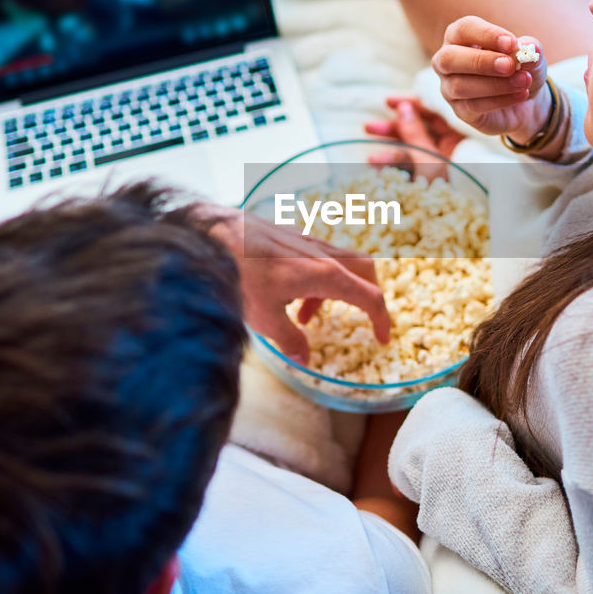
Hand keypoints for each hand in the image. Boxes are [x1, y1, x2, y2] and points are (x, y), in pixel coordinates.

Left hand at [201, 207, 390, 363]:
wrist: (209, 235)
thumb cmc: (238, 276)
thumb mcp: (265, 319)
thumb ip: (290, 340)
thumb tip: (304, 358)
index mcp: (326, 274)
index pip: (369, 296)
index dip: (381, 319)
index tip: (383, 338)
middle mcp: (322, 253)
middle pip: (364, 269)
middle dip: (369, 295)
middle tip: (363, 318)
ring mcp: (306, 240)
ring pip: (339, 261)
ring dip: (334, 290)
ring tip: (305, 317)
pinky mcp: (289, 235)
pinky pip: (317, 255)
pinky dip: (315, 277)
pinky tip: (287, 293)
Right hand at [363, 97, 465, 180]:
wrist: (465, 218)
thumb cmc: (453, 185)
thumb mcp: (430, 158)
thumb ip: (415, 133)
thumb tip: (403, 108)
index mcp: (458, 133)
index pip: (432, 110)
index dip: (409, 103)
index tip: (387, 101)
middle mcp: (452, 145)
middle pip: (419, 129)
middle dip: (392, 130)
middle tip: (368, 128)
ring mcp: (443, 161)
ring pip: (413, 150)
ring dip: (390, 153)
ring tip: (370, 159)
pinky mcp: (435, 176)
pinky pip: (414, 166)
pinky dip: (398, 168)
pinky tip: (379, 172)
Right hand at [433, 15, 551, 142]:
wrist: (525, 97)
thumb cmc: (519, 67)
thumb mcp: (529, 55)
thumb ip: (529, 49)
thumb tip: (529, 48)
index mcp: (460, 37)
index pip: (464, 29)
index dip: (486, 34)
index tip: (512, 43)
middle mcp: (447, 61)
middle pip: (449, 58)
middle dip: (481, 61)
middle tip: (510, 65)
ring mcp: (450, 88)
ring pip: (460, 86)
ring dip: (495, 84)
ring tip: (523, 81)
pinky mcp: (460, 110)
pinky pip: (473, 106)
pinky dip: (501, 100)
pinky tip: (520, 95)